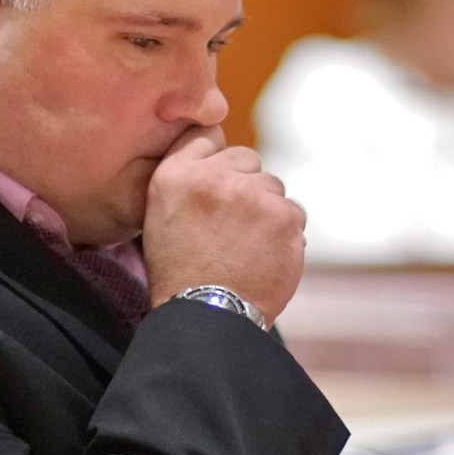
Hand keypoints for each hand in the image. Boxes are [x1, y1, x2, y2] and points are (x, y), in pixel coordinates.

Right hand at [142, 125, 305, 326]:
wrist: (206, 317)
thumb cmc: (179, 274)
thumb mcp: (160, 217)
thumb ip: (187, 180)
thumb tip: (222, 161)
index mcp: (174, 175)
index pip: (207, 136)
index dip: (216, 161)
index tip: (217, 184)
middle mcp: (212, 177)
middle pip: (246, 159)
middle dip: (244, 185)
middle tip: (231, 226)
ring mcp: (251, 194)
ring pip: (272, 187)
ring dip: (266, 211)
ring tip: (246, 247)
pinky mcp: (284, 216)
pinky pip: (293, 213)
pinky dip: (284, 235)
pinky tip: (264, 257)